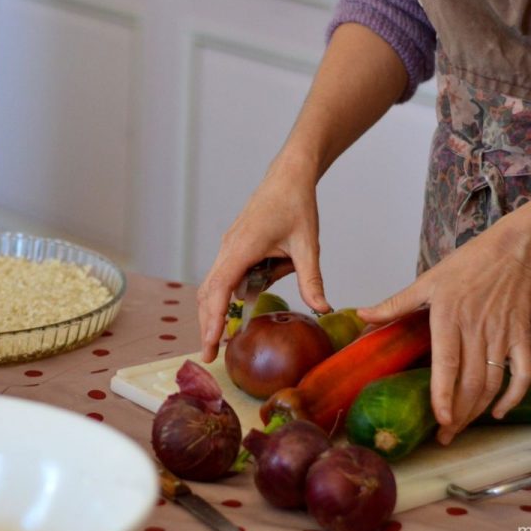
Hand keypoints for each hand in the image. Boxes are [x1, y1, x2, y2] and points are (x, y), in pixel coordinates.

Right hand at [196, 157, 331, 362]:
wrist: (289, 175)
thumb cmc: (297, 204)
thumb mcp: (308, 244)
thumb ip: (312, 279)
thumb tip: (322, 309)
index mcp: (242, 248)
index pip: (220, 290)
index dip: (213, 319)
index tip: (210, 344)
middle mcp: (229, 248)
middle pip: (208, 293)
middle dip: (207, 324)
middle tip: (210, 355)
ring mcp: (229, 247)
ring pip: (214, 286)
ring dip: (217, 311)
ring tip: (223, 339)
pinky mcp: (235, 247)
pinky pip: (227, 276)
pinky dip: (230, 295)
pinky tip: (244, 308)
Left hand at [356, 223, 530, 444]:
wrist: (512, 252)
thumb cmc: (466, 265)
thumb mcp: (426, 281)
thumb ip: (395, 304)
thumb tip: (361, 315)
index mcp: (449, 317)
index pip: (447, 364)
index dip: (444, 394)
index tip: (439, 419)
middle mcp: (477, 330)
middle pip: (470, 382)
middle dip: (458, 414)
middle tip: (444, 435)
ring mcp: (502, 336)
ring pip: (493, 383)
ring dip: (479, 410)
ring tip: (461, 428)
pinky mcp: (521, 337)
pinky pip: (522, 374)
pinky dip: (514, 397)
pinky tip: (500, 412)